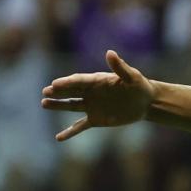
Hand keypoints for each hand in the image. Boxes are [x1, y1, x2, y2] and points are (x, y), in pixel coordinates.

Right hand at [40, 50, 155, 141]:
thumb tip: (110, 53)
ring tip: (44, 104)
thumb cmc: (139, 86)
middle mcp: (90, 93)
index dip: (67, 82)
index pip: (78, 81)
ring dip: (58, 106)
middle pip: (70, 92)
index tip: (54, 84)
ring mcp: (91, 106)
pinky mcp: (96, 119)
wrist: (146, 102)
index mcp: (96, 81)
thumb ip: (120, 67)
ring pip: (71, 106)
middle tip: (45, 92)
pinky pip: (80, 126)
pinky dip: (70, 132)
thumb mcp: (132, 77)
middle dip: (58, 92)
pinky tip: (59, 138)